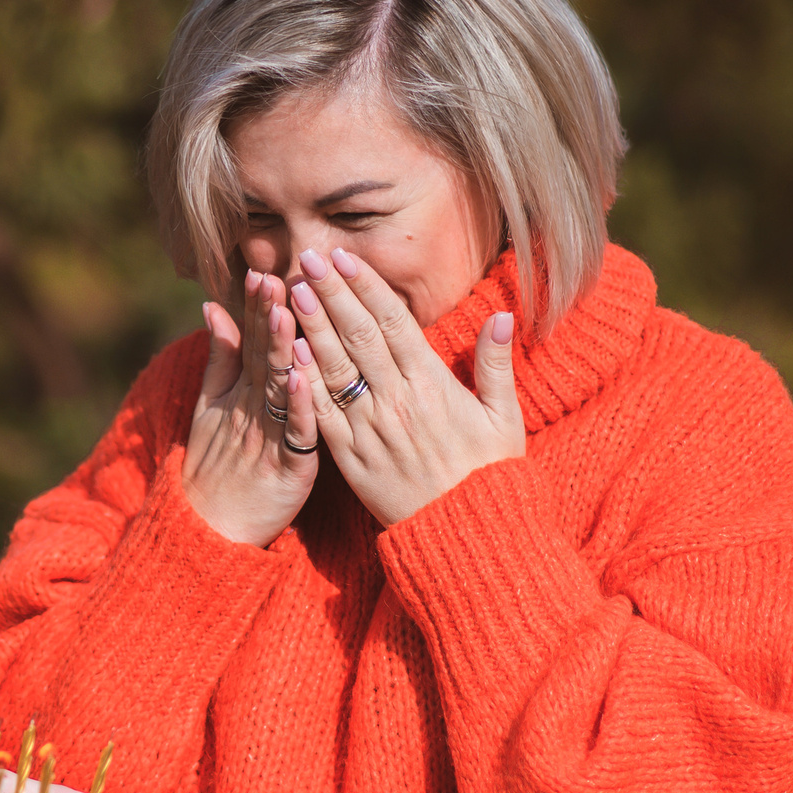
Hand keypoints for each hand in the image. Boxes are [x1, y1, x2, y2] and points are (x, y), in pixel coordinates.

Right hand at [181, 268, 321, 545]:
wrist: (211, 531)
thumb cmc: (215, 468)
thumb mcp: (208, 408)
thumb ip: (219, 358)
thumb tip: (215, 307)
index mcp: (239, 393)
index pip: (247, 341)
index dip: (254, 308)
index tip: (261, 272)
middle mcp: (252, 409)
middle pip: (261, 356)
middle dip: (266, 317)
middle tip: (273, 279)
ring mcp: (268, 437)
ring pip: (277, 387)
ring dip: (279, 349)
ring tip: (285, 312)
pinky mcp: (287, 467)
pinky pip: (296, 432)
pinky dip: (298, 404)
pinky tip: (303, 376)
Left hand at [287, 246, 525, 525]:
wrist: (465, 535)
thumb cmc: (489, 475)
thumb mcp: (504, 419)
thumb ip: (496, 365)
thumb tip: (503, 315)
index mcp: (433, 385)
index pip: (394, 323)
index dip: (366, 286)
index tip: (344, 257)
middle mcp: (397, 401)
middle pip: (358, 335)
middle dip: (330, 293)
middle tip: (306, 256)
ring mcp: (370, 429)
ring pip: (334, 368)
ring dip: (310, 326)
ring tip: (289, 291)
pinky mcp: (350, 458)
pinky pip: (321, 413)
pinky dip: (305, 382)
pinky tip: (288, 353)